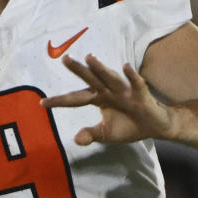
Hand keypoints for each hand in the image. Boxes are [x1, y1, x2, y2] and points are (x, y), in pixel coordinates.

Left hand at [41, 53, 175, 145]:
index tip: (42, 103)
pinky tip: (125, 67)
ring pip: (110, 78)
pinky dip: (131, 76)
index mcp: (98, 99)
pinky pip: (136, 84)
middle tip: (64, 59)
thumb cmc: (129, 126)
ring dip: (100, 69)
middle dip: (78, 70)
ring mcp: (125, 92)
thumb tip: (76, 139)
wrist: (155, 127)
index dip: (60, 101)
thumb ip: (91, 134)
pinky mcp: (141, 95)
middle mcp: (109, 92)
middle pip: (91, 80)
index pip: (75, 99)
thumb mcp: (106, 133)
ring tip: (89, 57)